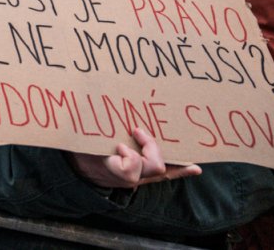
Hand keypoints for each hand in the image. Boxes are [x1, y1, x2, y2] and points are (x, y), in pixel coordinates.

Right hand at [68, 127, 202, 188]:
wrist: (78, 170)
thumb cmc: (79, 150)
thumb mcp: (79, 140)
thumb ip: (84, 124)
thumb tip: (83, 93)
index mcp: (111, 168)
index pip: (130, 169)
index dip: (130, 156)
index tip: (120, 145)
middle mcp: (129, 178)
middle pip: (153, 167)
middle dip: (149, 147)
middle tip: (136, 130)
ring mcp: (138, 178)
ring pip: (161, 170)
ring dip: (159, 152)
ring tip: (153, 137)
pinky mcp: (144, 176)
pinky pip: (165, 175)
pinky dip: (180, 170)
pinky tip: (195, 168)